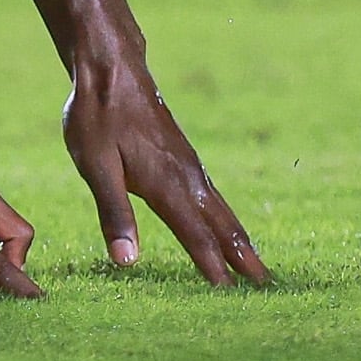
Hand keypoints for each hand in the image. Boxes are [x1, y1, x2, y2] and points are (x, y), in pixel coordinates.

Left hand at [63, 58, 272, 287]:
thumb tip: (127, 261)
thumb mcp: (95, 165)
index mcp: (165, 183)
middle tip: (266, 285)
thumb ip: (114, 213)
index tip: (229, 294)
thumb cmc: (97, 115)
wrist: (110, 66)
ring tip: (255, 263)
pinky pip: (211, 193)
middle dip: (242, 255)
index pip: (193, 233)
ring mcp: (187, 163)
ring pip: (219, 207)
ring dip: (238, 236)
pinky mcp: (182, 154)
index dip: (211, 265)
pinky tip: (224, 222)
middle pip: (219, 222)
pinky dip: (225, 216)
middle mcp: (184, 175)